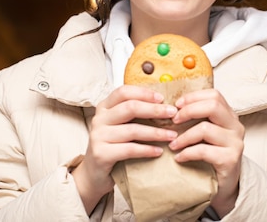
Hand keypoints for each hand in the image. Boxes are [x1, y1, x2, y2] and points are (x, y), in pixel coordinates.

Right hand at [71, 85, 177, 213]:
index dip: (144, 93)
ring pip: (132, 130)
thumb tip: (164, 105)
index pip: (124, 92)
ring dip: (156, 132)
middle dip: (155, 110)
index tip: (162, 98)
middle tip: (173, 114)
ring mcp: (98, 136)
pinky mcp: (101, 154)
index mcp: (104, 107)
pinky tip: (159, 151)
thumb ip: (134, 114)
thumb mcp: (119, 126)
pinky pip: (130, 149)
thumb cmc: (112, 146)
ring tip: (172, 135)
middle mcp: (99, 119)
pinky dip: (147, 150)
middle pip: (130, 108)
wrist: (93, 174)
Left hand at [168, 89, 243, 217]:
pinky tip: (179, 157)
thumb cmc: (211, 157)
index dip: (193, 97)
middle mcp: (235, 126)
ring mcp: (235, 142)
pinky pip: (204, 151)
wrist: (224, 185)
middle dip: (188, 111)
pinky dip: (187, 153)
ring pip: (205, 129)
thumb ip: (197, 119)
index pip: (214, 95)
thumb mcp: (206, 134)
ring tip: (172, 144)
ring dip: (183, 137)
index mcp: (229, 116)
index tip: (177, 105)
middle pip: (213, 106)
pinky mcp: (230, 159)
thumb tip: (170, 107)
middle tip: (173, 121)